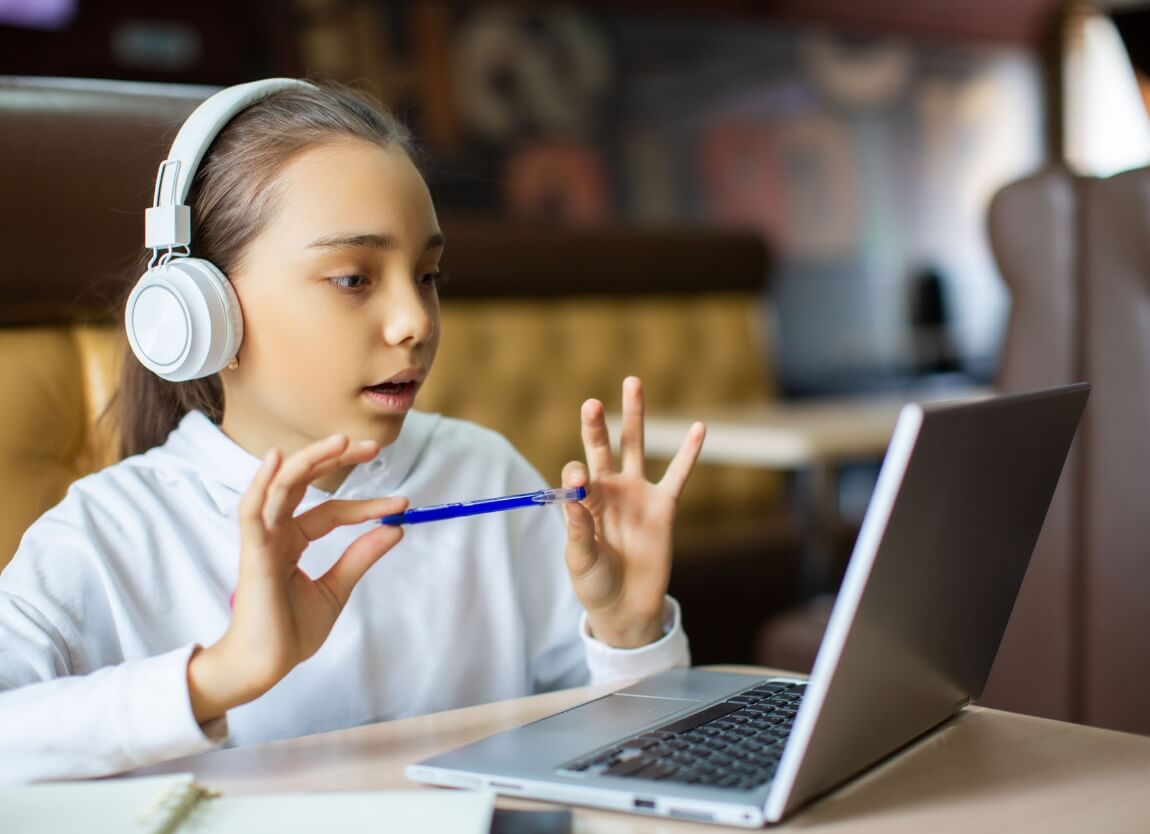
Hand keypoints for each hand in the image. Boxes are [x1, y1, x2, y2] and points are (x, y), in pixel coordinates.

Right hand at [188, 434, 406, 722]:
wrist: (266, 667)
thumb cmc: (291, 631)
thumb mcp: (337, 588)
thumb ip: (361, 556)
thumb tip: (396, 528)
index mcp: (291, 540)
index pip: (332, 511)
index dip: (367, 506)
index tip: (403, 504)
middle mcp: (275, 533)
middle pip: (302, 483)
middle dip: (335, 460)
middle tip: (373, 446)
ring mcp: (261, 540)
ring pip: (281, 486)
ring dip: (309, 460)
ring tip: (341, 441)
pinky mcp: (251, 552)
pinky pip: (252, 510)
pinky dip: (262, 482)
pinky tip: (277, 458)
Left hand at [562, 376, 704, 647]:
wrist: (625, 608)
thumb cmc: (594, 583)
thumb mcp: (579, 558)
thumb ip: (578, 526)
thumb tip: (575, 489)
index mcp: (583, 501)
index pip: (576, 475)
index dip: (576, 477)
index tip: (578, 482)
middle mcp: (608, 490)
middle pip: (602, 447)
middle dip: (596, 424)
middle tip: (590, 403)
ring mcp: (637, 494)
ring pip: (636, 447)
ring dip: (634, 416)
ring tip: (633, 383)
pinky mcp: (664, 506)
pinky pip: (679, 474)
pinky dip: (690, 452)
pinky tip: (700, 428)